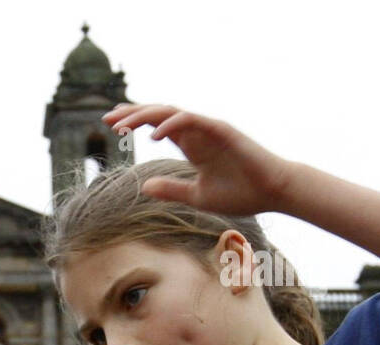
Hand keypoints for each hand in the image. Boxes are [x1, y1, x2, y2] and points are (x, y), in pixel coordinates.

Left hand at [103, 103, 296, 215]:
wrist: (273, 192)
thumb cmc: (241, 193)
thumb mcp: (197, 196)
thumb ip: (171, 190)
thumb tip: (143, 186)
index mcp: (192, 145)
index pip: (158, 126)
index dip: (135, 122)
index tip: (112, 126)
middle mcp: (198, 133)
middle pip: (159, 115)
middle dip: (132, 114)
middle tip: (106, 119)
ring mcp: (209, 129)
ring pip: (171, 113)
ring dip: (145, 115)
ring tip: (122, 123)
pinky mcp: (222, 130)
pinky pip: (192, 121)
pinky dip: (171, 124)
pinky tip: (153, 135)